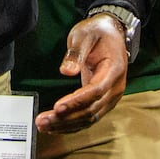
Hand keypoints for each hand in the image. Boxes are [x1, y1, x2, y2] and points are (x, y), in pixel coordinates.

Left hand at [35, 13, 128, 133]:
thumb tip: (66, 71)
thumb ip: (76, 53)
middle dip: (66, 118)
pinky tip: (55, 127)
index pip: (96, 91)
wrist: (112, 33)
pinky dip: (72, 124)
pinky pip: (88, 117)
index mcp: (114, 69)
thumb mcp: (85, 35)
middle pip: (91, 110)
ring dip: (66, 125)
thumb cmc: (99, 32)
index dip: (76, 101)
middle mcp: (116, 87)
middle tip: (43, 120)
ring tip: (44, 125)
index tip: (58, 107)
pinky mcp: (102, 101)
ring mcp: (110, 97)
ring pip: (89, 118)